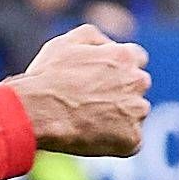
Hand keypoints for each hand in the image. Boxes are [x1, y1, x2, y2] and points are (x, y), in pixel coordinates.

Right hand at [12, 24, 149, 157]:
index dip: (119, 67)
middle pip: (137, 86)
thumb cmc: (49, 77)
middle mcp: (138, 82)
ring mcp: (137, 112)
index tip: (103, 77)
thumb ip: (95, 38)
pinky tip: (92, 136)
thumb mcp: (67, 42)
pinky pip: (129, 140)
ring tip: (89, 120)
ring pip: (135, 113)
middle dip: (121, 91)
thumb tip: (109, 45)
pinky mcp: (132, 139)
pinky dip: (116, 141)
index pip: (137, 58)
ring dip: (120, 116)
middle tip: (92, 101)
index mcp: (126, 56)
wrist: (39, 112)